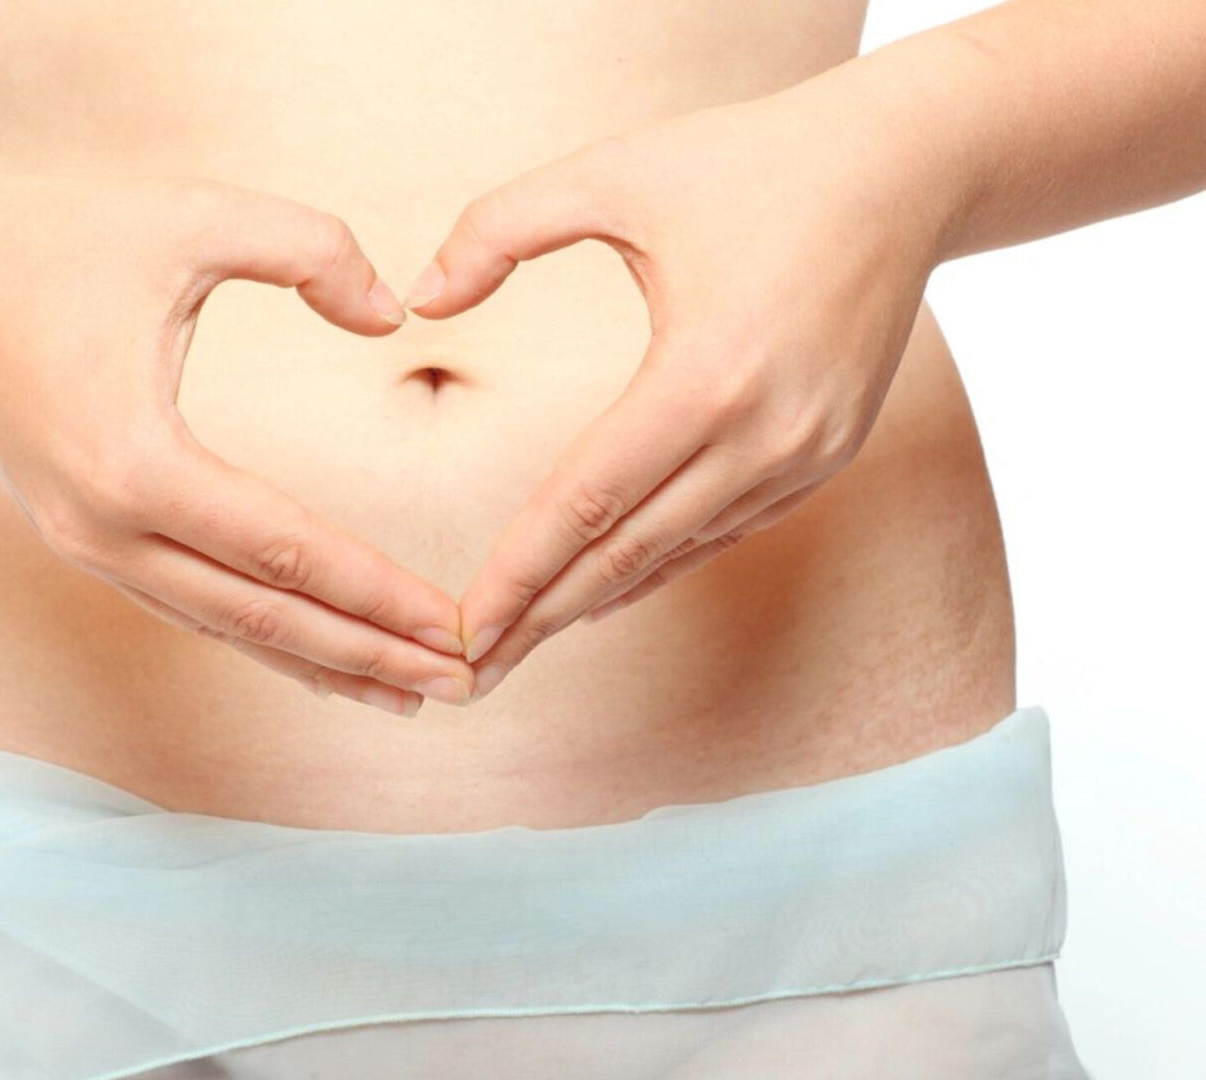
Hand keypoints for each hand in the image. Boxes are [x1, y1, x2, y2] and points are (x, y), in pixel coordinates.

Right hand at [0, 164, 475, 715]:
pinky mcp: (81, 539)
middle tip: (466, 685)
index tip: (457, 627)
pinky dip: (263, 635)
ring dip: (322, 662)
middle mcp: (106, 529)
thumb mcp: (194, 215)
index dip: (380, 594)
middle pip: (266, 616)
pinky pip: (190, 606)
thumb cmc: (56, 233)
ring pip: (227, 627)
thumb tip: (394, 315)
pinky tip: (321, 652)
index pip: (288, 551)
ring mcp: (86, 545)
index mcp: (136, 462)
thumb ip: (311, 250)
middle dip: (371, 655)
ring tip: (411, 695)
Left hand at [405, 92, 945, 699]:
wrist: (906, 169)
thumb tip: (417, 302)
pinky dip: (656, 567)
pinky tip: (603, 592)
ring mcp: (804, 457)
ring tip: (519, 646)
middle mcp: (762, 436)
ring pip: (674, 555)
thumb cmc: (750, 161)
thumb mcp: (613, 172)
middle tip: (466, 675)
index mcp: (705, 374)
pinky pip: (722, 534)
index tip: (460, 632)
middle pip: (624, 555)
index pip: (583, 505)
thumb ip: (497, 230)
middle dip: (538, 619)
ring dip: (592, 604)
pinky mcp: (825, 458)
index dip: (516, 577)